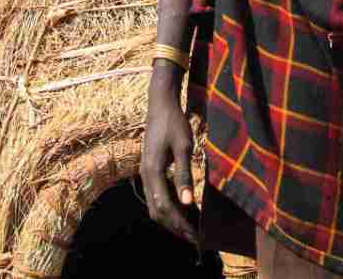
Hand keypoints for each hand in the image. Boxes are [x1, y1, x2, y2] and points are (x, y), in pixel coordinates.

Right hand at [140, 83, 198, 242]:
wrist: (160, 104)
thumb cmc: (174, 123)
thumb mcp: (184, 147)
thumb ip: (184, 175)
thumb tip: (187, 202)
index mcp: (153, 171)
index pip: (165, 207)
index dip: (181, 224)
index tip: (196, 237)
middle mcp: (145, 175)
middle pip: (157, 211)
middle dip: (175, 227)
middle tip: (196, 239)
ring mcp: (145, 173)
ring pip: (155, 205)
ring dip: (171, 219)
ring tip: (191, 228)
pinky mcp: (149, 170)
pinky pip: (156, 195)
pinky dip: (169, 207)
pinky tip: (184, 208)